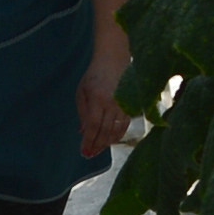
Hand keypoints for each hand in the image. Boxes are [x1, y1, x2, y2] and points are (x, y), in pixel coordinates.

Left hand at [78, 29, 133, 157]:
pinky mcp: (131, 106)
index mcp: (97, 98)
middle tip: (89, 154)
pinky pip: (125, 126)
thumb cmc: (94, 75)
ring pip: (116, 131)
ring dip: (106, 143)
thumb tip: (83, 132)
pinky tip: (110, 141)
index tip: (83, 151)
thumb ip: (82, 112)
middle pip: (105, 131)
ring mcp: (124, 105)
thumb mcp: (82, 91)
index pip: (93, 126)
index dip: (88, 141)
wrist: (114, 59)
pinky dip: (117, 136)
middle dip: (96, 145)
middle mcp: (112, 103)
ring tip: (97, 150)